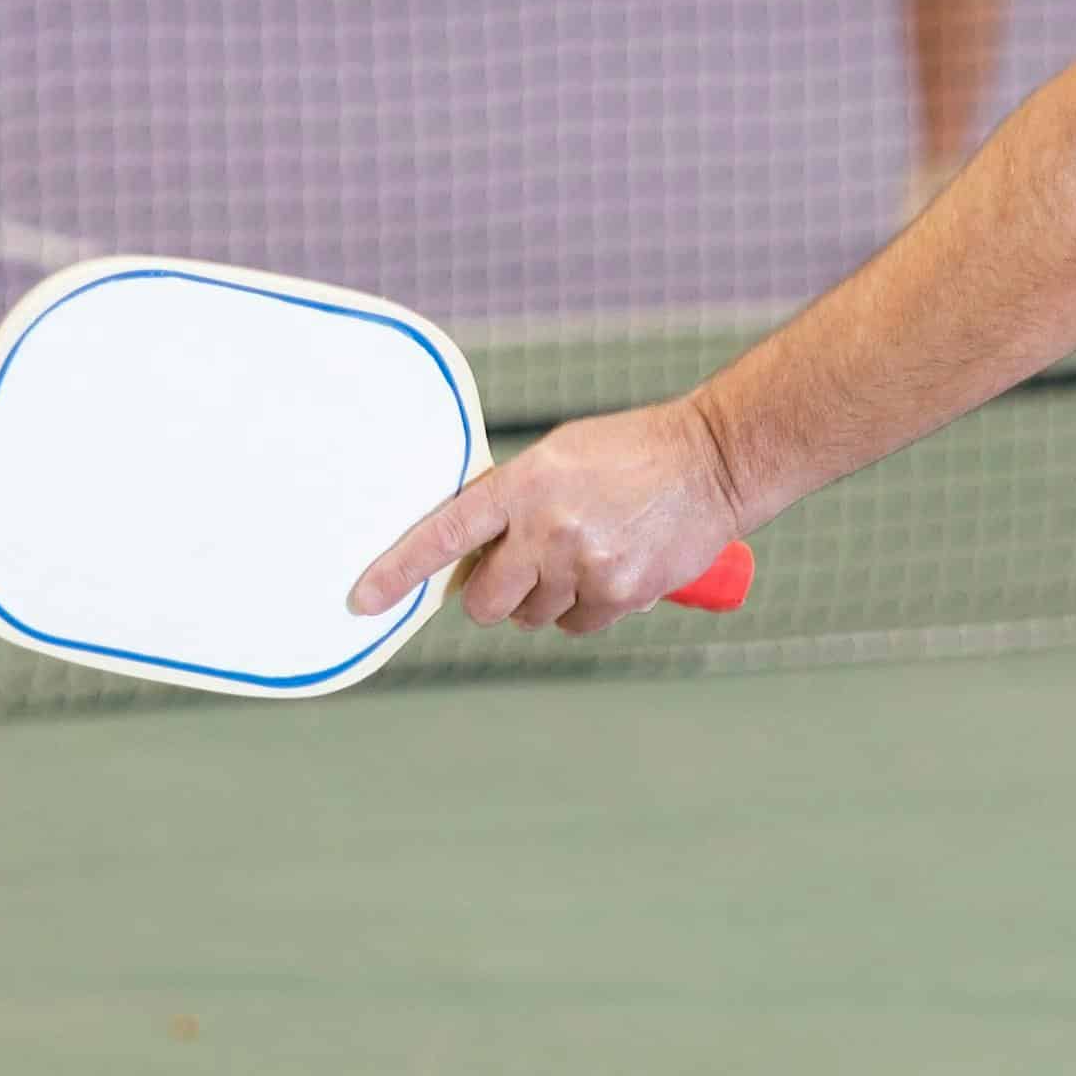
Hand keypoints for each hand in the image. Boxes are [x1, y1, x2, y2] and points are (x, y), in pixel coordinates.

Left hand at [349, 398, 752, 634]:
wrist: (712, 462)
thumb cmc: (631, 452)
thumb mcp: (559, 458)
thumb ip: (514, 500)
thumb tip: (475, 551)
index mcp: (524, 485)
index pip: (444, 535)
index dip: (398, 571)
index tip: (362, 599)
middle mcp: (547, 529)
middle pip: (486, 601)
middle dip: (494, 595)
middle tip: (522, 569)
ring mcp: (584, 565)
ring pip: (532, 615)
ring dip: (546, 597)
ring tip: (585, 554)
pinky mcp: (621, 593)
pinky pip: (577, 623)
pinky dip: (587, 607)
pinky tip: (611, 570)